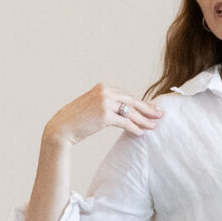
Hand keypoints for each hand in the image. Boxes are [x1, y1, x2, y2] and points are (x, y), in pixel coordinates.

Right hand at [46, 85, 162, 147]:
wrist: (61, 128)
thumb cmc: (75, 119)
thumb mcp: (91, 105)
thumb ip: (106, 103)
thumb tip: (123, 110)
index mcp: (102, 87)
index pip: (126, 95)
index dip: (140, 102)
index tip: (151, 108)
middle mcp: (105, 92)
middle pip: (132, 101)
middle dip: (148, 109)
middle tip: (160, 114)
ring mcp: (105, 102)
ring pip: (131, 112)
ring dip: (144, 120)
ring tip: (153, 126)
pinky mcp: (105, 115)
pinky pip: (125, 122)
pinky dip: (135, 128)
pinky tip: (141, 133)